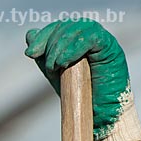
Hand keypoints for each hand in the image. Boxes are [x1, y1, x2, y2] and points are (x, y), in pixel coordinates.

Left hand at [25, 18, 140, 140]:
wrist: (99, 114)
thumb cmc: (79, 95)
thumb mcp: (55, 72)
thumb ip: (44, 55)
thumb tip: (29, 34)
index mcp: (75, 39)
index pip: (57, 28)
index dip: (42, 37)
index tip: (30, 54)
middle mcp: (89, 35)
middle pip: (65, 26)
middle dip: (50, 44)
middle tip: (49, 66)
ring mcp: (101, 40)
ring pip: (78, 29)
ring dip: (61, 47)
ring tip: (56, 67)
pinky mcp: (111, 48)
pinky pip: (92, 38)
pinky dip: (75, 48)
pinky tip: (65, 63)